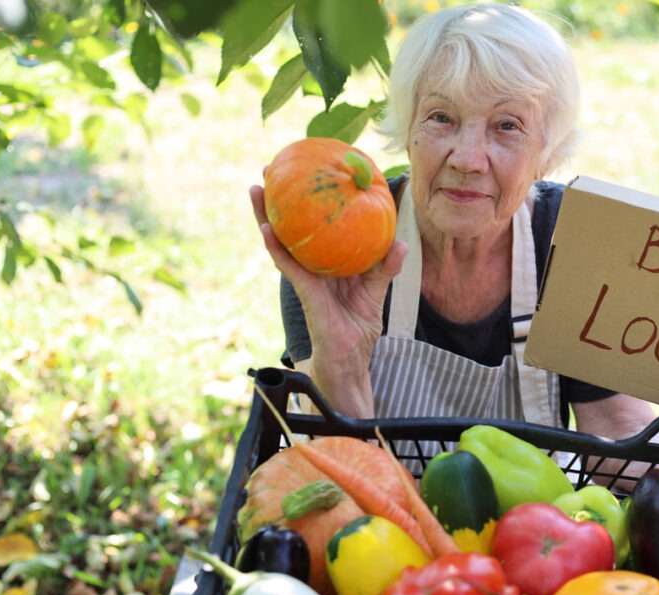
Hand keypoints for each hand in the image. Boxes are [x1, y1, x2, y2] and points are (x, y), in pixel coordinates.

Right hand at [249, 184, 405, 415]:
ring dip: (265, 216)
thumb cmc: (359, 326)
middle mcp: (311, 266)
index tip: (303, 172)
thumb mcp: (376, 291)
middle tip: (268, 169)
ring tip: (255, 190)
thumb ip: (386, 266)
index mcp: (328, 261)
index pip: (314, 226)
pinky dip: (277, 248)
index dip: (307, 202)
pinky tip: (267, 229)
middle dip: (277, 200)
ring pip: (281, 241)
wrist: (350, 360)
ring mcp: (305, 278)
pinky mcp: (304, 293)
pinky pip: (289, 266)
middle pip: (291, 227)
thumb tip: (403, 242)